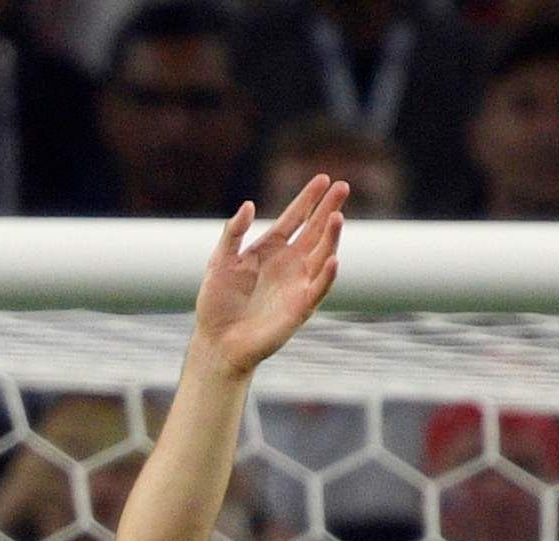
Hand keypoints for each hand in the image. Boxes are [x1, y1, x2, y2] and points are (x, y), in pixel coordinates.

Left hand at [193, 174, 345, 378]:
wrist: (216, 342)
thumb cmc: (216, 304)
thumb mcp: (219, 263)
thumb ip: (232, 234)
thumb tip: (248, 205)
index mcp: (270, 249)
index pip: (295, 218)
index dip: (308, 199)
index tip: (323, 178)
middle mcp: (289, 263)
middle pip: (315, 230)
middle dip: (328, 209)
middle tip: (342, 186)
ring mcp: (298, 283)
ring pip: (322, 254)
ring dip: (331, 236)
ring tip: (337, 217)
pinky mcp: (301, 306)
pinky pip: (319, 287)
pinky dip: (327, 274)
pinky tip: (333, 258)